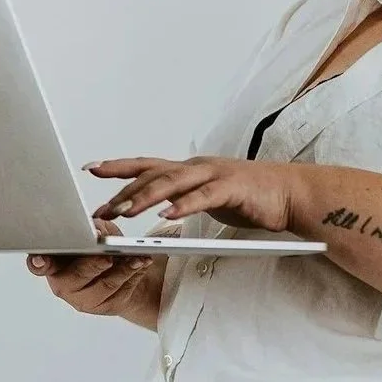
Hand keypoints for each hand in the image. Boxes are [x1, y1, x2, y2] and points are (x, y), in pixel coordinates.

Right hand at [27, 219, 157, 319]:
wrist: (120, 270)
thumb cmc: (100, 248)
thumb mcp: (98, 231)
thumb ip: (94, 228)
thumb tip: (97, 232)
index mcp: (53, 262)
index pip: (38, 264)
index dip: (37, 262)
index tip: (39, 259)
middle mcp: (63, 283)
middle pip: (76, 276)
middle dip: (93, 265)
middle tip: (107, 256)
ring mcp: (82, 298)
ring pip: (104, 286)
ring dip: (123, 270)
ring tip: (137, 258)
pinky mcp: (104, 307)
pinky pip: (120, 292)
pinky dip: (134, 276)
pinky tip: (141, 264)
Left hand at [88, 156, 297, 231]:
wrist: (290, 192)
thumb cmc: (251, 196)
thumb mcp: (208, 196)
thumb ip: (183, 198)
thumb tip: (158, 207)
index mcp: (189, 170)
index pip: (146, 165)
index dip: (118, 166)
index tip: (91, 169)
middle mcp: (197, 168)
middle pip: (152, 175)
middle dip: (123, 190)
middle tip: (101, 208)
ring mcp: (214, 175)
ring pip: (172, 184)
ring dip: (145, 197)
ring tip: (124, 211)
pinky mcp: (232, 189)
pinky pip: (203, 197)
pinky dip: (183, 205)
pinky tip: (167, 216)